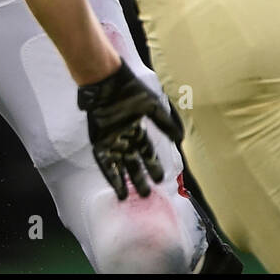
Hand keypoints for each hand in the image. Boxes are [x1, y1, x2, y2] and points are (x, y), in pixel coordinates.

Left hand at [76, 60, 182, 199]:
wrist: (107, 82)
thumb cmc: (130, 91)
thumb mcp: (152, 107)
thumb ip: (165, 124)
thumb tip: (181, 139)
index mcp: (137, 128)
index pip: (147, 151)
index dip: (153, 164)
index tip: (160, 178)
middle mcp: (124, 137)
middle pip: (134, 162)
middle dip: (140, 177)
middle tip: (147, 193)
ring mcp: (111, 140)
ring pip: (120, 165)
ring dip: (126, 181)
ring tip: (133, 197)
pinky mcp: (99, 141)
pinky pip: (105, 163)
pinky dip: (112, 176)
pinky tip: (118, 189)